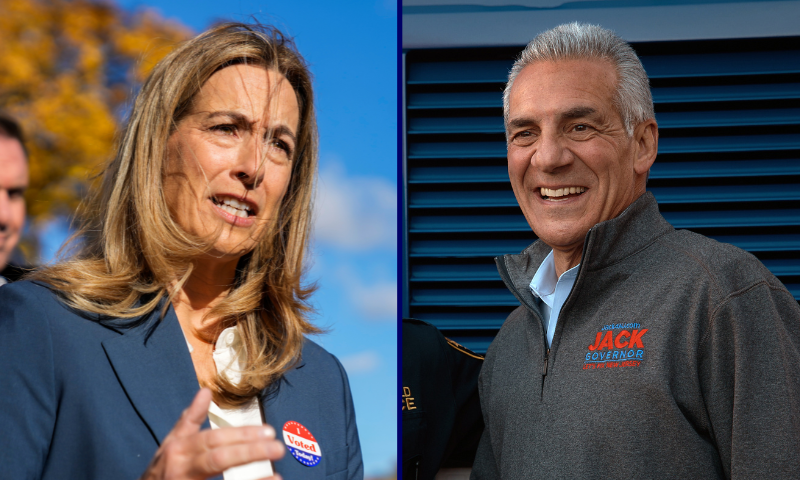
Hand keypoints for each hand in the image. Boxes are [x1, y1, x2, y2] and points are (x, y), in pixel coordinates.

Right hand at [139, 388, 284, 479]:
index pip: (214, 439)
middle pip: (218, 460)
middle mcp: (181, 469)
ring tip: (277, 476)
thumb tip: (206, 391)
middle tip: (278, 448)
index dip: (241, 435)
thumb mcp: (172, 442)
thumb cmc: (162, 468)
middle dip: (249, 452)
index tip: (268, 431)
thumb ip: (190, 419)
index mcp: (179, 449)